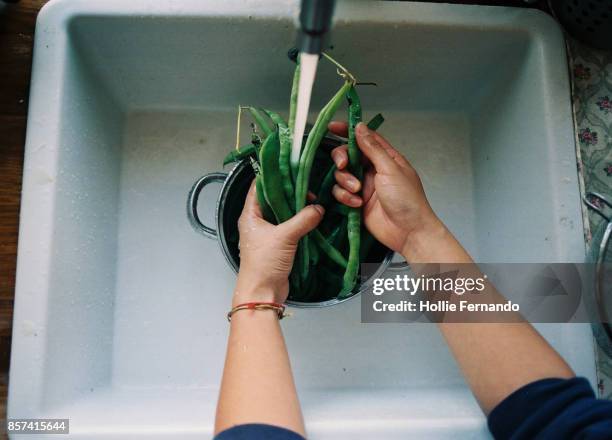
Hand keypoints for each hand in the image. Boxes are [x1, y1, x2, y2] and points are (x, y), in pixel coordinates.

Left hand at [234, 182, 323, 304]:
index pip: (259, 187)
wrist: (262, 293)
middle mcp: (257, 221)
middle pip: (273, 199)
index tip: (289, 168)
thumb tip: (319, 208)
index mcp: (250, 214)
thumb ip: (303, 220)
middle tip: (307, 186)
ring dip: (296, 208)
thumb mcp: (285, 237)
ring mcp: (267, 233)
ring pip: (282, 213)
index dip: (273, 175)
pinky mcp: (277, 244)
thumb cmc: (263, 264)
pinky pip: (289, 226)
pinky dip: (299, 221)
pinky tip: (311, 217)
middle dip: (290, 192)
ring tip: (312, 200)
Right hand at [328, 121, 442, 256]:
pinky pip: (341, 193)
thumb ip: (372, 149)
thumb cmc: (407, 200)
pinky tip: (357, 204)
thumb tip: (360, 128)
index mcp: (385, 158)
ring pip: (341, 175)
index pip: (365, 138)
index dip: (348, 131)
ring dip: (345, 182)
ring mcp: (364, 186)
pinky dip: (345, 197)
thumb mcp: (390, 169)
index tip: (332, 127)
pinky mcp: (356, 202)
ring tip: (357, 192)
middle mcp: (373, 170)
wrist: (408, 232)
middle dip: (342, 159)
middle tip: (343, 165)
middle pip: (348, 155)